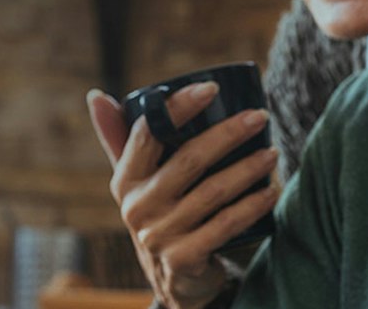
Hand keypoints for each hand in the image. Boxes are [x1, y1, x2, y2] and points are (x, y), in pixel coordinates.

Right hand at [88, 83, 277, 308]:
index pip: (149, 132)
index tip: (212, 87)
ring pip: (214, 191)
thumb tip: (95, 95)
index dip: (179, 106)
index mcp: (125, 179)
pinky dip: (252, 205)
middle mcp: (138, 207)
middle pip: (189, 159)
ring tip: (272, 153)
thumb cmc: (157, 211)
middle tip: (260, 116)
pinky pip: (226, 225)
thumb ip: (119, 137)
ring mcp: (160, 236)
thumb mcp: (135, 178)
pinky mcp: (184, 259)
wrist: (170, 278)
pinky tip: (271, 190)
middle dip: (229, 133)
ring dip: (249, 168)